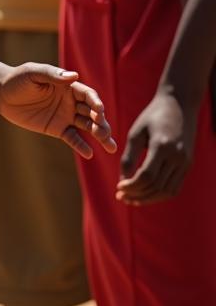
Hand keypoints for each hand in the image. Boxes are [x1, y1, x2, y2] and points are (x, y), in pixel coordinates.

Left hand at [0, 63, 115, 158]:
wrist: (2, 95)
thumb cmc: (18, 80)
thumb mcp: (33, 73)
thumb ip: (52, 75)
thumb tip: (74, 76)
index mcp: (69, 86)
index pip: (88, 95)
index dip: (96, 103)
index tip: (100, 111)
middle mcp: (72, 102)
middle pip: (92, 113)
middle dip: (101, 123)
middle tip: (105, 132)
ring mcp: (66, 116)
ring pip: (87, 126)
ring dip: (99, 135)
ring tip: (110, 146)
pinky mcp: (57, 129)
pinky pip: (72, 138)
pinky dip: (81, 146)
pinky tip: (90, 154)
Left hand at [116, 91, 196, 205]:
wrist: (179, 105)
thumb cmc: (152, 116)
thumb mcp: (136, 132)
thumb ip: (129, 156)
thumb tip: (123, 179)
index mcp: (162, 146)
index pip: (147, 175)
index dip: (131, 186)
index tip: (118, 188)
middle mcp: (177, 157)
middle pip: (157, 186)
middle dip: (137, 195)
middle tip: (121, 197)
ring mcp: (185, 162)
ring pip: (167, 191)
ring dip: (148, 198)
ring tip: (131, 199)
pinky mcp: (187, 165)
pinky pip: (174, 186)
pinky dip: (159, 194)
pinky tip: (145, 194)